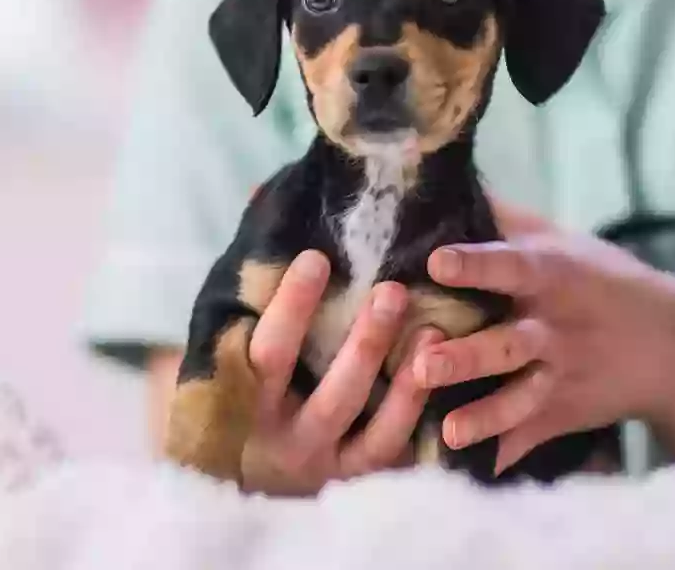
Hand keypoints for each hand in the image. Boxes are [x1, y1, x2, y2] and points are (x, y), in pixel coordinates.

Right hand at [240, 249, 443, 495]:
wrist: (251, 473)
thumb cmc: (243, 385)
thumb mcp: (232, 343)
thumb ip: (253, 282)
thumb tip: (261, 192)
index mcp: (244, 403)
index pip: (268, 353)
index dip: (291, 307)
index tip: (318, 257)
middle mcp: (285, 443)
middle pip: (332, 394)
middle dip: (365, 343)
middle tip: (393, 291)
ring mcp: (328, 467)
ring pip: (374, 431)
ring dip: (406, 381)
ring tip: (433, 330)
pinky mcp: (361, 482)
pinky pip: (398, 455)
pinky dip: (420, 418)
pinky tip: (442, 377)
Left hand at [415, 200, 674, 473]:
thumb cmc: (606, 283)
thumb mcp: (568, 243)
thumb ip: (508, 221)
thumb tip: (448, 184)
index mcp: (553, 278)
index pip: (511, 267)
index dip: (475, 264)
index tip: (435, 262)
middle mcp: (556, 329)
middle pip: (507, 344)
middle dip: (466, 356)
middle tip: (422, 362)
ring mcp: (561, 378)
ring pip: (518, 398)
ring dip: (483, 416)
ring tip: (446, 430)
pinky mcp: (562, 415)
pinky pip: (529, 439)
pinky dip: (502, 456)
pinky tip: (468, 473)